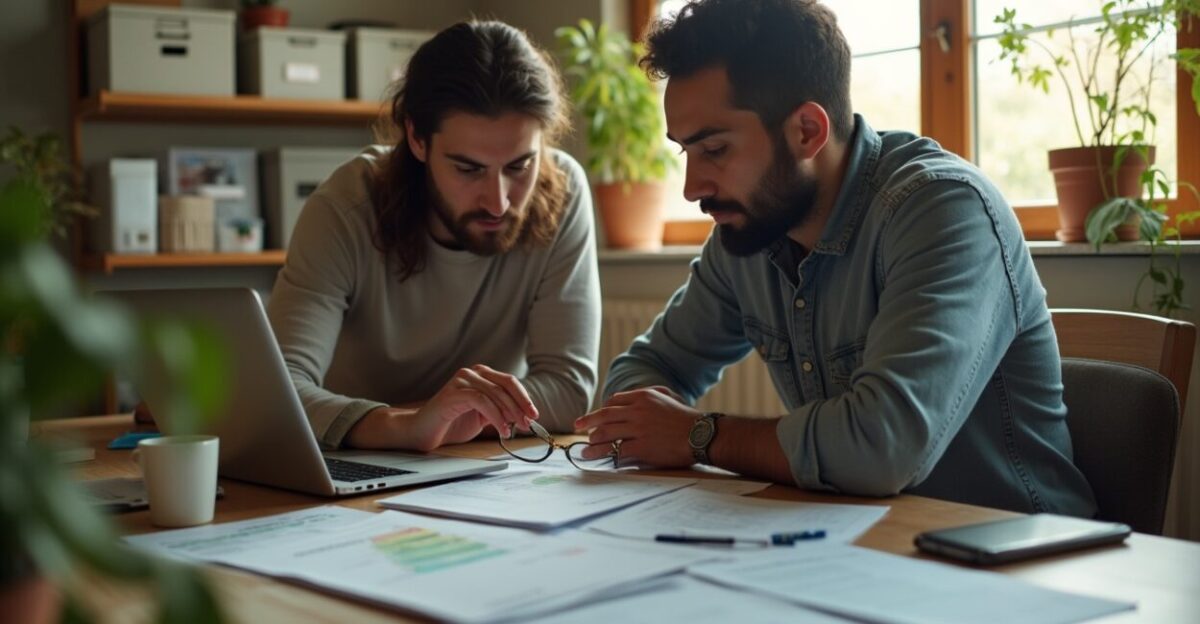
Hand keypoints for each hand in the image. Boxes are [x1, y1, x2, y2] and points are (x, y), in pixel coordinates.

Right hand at [411, 365, 538, 448]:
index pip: (509, 382)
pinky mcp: (454, 392)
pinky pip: (482, 401)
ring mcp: (462, 380)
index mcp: (481, 376)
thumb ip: (500, 411)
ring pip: (495, 393)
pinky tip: (502, 430)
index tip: (534, 415)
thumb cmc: (451, 424)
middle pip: (505, 385)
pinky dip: (496, 416)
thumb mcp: (483, 416)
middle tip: (528, 424)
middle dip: (520, 406)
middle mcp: (472, 373)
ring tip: (514, 430)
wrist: (422, 431)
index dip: (524, 398)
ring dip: (509, 413)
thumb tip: (523, 416)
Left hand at [573, 387, 700, 467]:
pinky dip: (607, 456)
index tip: (594, 418)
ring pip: (606, 435)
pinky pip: (617, 452)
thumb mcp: (667, 397)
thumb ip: (648, 394)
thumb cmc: (686, 418)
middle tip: (577, 428)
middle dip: (587, 422)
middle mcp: (637, 411)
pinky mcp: (641, 447)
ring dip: (592, 444)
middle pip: (604, 416)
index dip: (601, 410)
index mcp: (643, 397)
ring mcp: (638, 430)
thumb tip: (630, 399)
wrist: (701, 434)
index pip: (613, 401)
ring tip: (585, 451)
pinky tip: (601, 461)